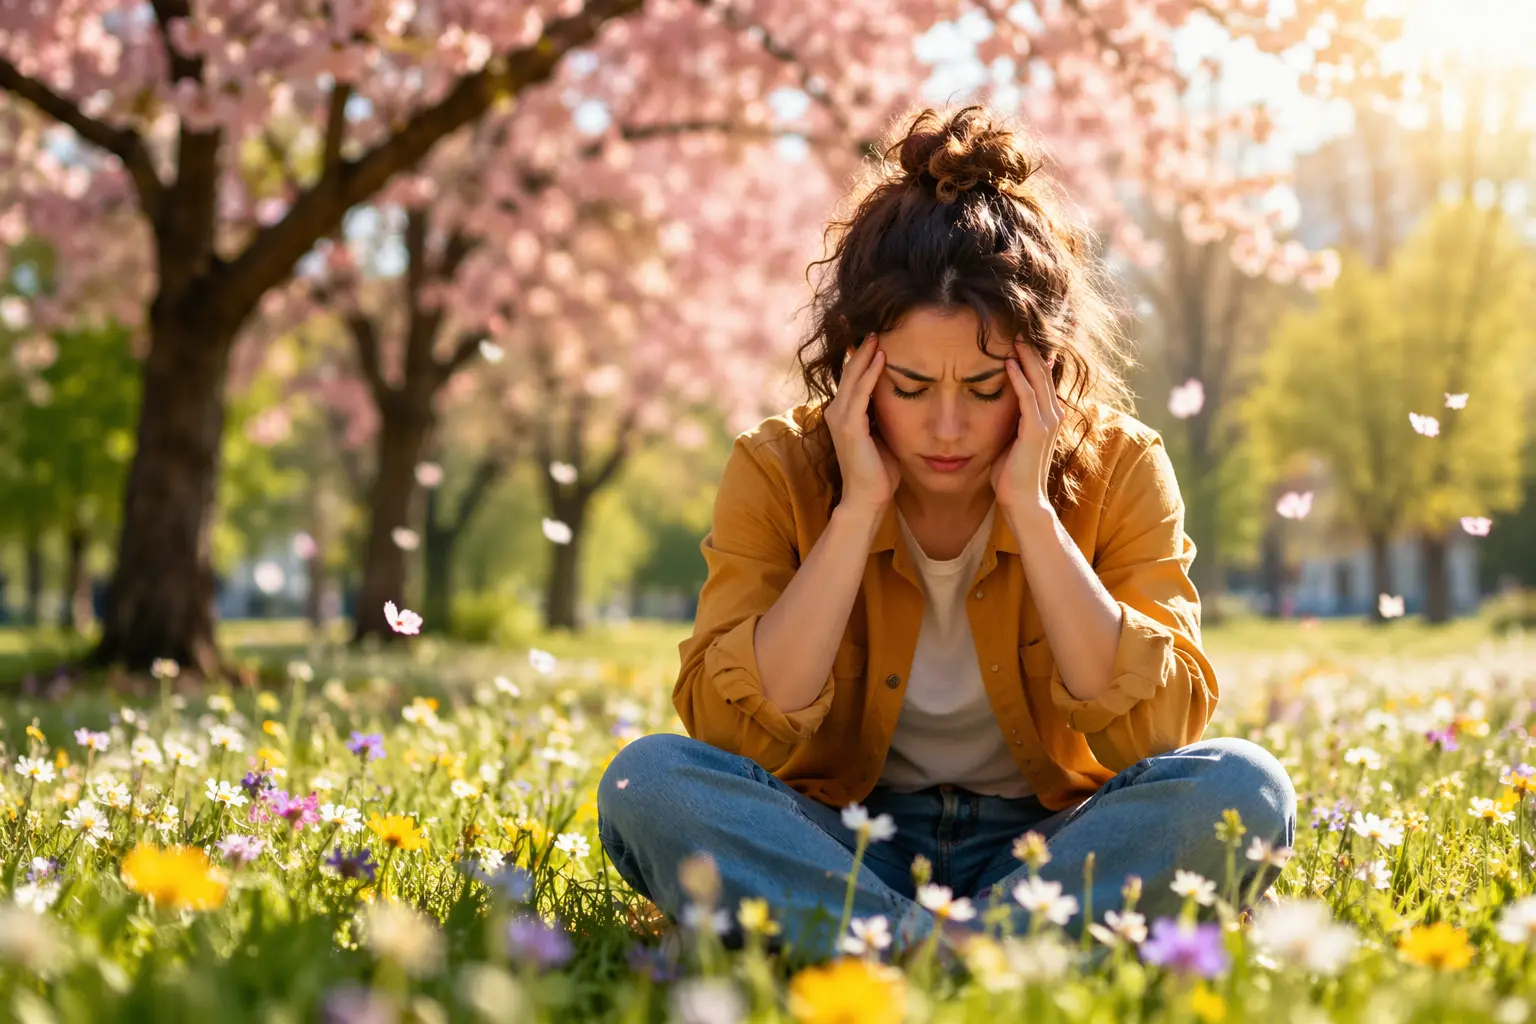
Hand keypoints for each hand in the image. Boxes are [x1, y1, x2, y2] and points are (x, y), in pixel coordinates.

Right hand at [827, 334, 900, 513]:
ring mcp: (841, 418)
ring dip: (865, 353)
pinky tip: (882, 356)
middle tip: (870, 320)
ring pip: (853, 377)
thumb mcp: (884, 436)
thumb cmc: (880, 472)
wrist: (867, 500)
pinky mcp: (849, 427)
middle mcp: (837, 411)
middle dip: (859, 345)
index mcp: (845, 413)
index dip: (862, 354)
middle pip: (849, 370)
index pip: (853, 376)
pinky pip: (861, 393)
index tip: (874, 331)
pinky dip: (871, 373)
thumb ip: (885, 417)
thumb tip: (904, 400)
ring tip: (876, 330)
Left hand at [990, 338, 1061, 515]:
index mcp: (1048, 417)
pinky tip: (1007, 363)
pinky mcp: (1036, 431)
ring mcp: (1047, 423)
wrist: (1023, 501)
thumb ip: (1010, 421)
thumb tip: (995, 406)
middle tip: (1018, 329)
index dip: (1034, 359)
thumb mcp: (1011, 440)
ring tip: (1014, 338)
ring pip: (1038, 380)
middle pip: (1044, 374)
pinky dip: (1018, 378)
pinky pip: (1027, 397)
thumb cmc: (1012, 474)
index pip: (1043, 380)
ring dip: (1026, 358)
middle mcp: (1053, 416)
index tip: (1020, 340)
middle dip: (1031, 351)